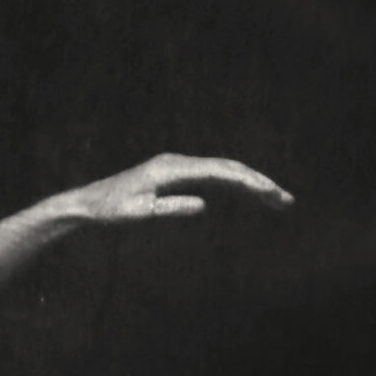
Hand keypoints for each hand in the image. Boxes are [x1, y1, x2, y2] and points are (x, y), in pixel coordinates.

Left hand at [72, 153, 293, 222]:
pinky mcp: (176, 177)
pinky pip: (212, 178)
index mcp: (173, 168)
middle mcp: (179, 163)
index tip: (271, 193)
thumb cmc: (110, 210)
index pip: (221, 171)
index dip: (249, 182)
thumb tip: (204, 205)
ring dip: (251, 186)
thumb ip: (169, 208)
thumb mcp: (138, 213)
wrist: (88, 204)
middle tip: (286, 201)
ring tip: (277, 202)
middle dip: (260, 184)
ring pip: (224, 172)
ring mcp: (179, 168)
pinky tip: (249, 196)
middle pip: (229, 168)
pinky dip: (234, 187)